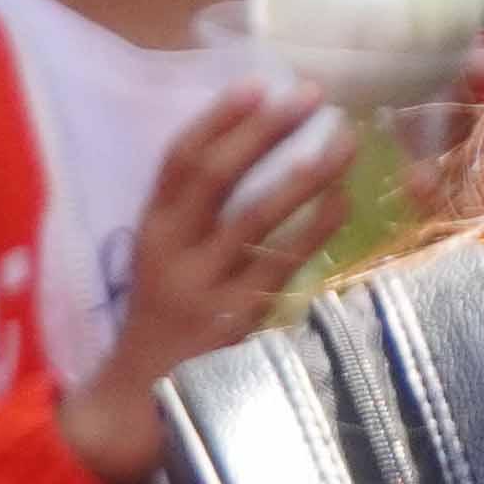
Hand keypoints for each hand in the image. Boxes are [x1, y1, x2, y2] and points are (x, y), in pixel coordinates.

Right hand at [55, 78, 351, 483]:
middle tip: (309, 96)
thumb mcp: (164, 262)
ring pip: (256, 218)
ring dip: (303, 172)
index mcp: (150, 232)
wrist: (139, 402)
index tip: (258, 81)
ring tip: (344, 138)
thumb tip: (252, 150)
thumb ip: (195, 216)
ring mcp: (205, 289)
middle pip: (216, 179)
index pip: (178, 161)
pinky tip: (344, 202)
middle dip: (263, 131)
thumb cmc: (164, 322)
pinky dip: (314, 230)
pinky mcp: (238, 322)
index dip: (218, 118)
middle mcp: (172, 255)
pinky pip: (282, 266)